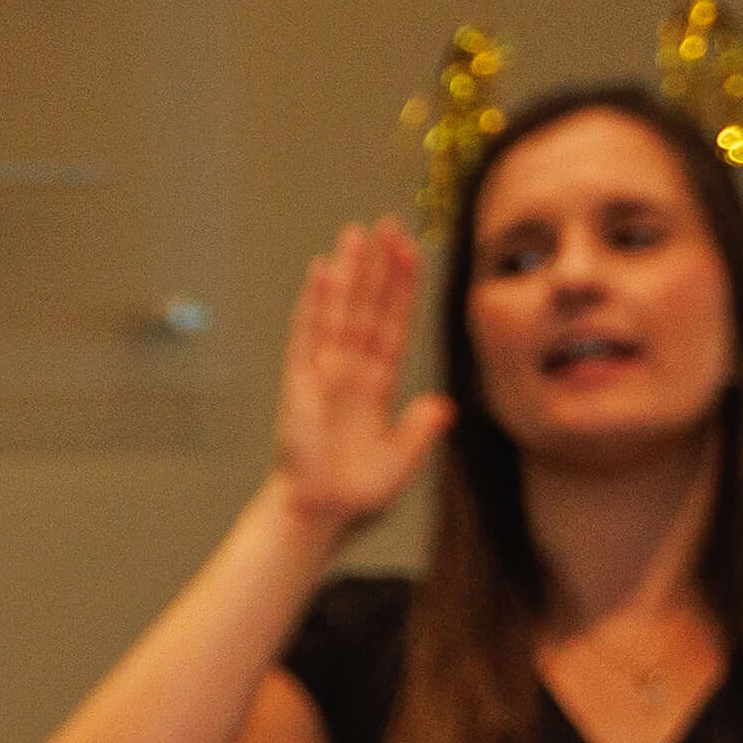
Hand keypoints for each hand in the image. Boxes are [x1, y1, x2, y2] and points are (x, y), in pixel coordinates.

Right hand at [270, 222, 449, 539]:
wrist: (321, 518)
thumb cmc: (354, 497)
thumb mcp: (402, 461)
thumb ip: (421, 429)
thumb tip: (443, 402)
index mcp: (375, 387)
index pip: (392, 326)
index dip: (402, 290)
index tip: (410, 253)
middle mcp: (348, 373)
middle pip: (367, 307)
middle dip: (377, 266)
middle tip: (385, 224)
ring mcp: (322, 375)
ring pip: (340, 312)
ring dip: (349, 272)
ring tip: (355, 233)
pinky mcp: (300, 384)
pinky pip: (308, 335)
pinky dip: (314, 304)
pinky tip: (322, 272)